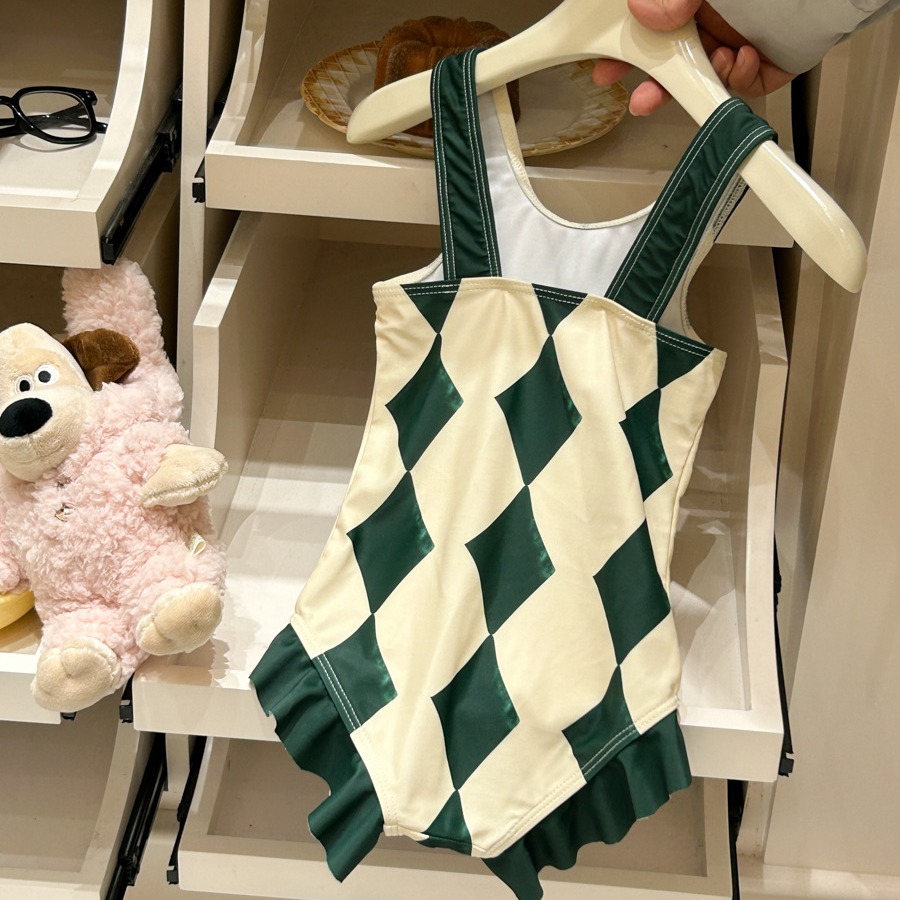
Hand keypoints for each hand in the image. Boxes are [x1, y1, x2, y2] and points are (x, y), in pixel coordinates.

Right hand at [593, 0, 795, 114]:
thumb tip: (646, 11)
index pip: (651, 25)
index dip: (625, 47)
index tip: (605, 66)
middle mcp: (716, 16)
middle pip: (672, 58)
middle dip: (654, 82)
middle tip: (639, 98)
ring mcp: (741, 39)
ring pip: (704, 75)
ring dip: (696, 82)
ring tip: (702, 72)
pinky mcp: (768, 64)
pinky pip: (742, 85)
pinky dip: (736, 79)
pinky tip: (739, 58)